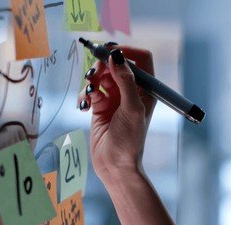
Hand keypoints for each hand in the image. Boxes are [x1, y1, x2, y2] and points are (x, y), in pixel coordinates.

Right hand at [78, 45, 156, 182]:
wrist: (115, 165)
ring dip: (92, 80)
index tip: (111, 53)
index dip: (127, 52)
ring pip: (102, 76)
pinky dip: (86, 94)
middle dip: (104, 66)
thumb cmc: (130, 140)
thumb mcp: (131, 108)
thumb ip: (125, 81)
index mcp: (146, 90)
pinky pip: (91, 91)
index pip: (141, 59)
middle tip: (94, 73)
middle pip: (116, 65)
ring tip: (90, 92)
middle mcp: (131, 92)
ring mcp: (115, 99)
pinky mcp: (100, 107)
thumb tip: (117, 56)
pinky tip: (85, 105)